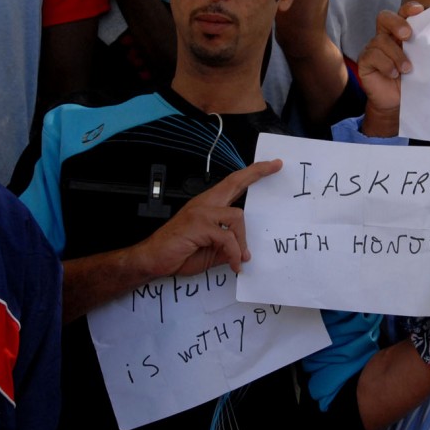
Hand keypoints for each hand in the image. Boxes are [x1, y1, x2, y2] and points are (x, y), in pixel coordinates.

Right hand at [132, 160, 282, 277]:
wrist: (152, 260)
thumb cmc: (179, 253)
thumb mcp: (212, 251)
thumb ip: (228, 246)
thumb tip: (244, 252)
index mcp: (208, 206)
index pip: (233, 184)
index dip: (252, 173)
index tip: (271, 165)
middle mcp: (205, 204)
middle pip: (234, 182)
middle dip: (257, 172)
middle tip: (276, 165)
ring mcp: (201, 212)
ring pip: (237, 216)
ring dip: (242, 240)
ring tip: (239, 258)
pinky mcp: (198, 225)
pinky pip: (227, 237)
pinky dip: (233, 253)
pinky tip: (233, 264)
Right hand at [357, 2, 418, 136]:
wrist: (396, 103)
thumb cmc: (412, 80)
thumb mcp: (422, 63)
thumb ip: (427, 49)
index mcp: (400, 33)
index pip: (401, 13)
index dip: (408, 8)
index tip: (420, 10)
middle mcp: (385, 37)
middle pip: (384, 17)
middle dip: (396, 23)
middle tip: (407, 35)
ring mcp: (373, 48)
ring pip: (380, 40)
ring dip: (396, 54)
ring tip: (407, 69)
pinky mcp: (365, 61)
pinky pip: (372, 56)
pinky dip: (386, 65)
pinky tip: (394, 74)